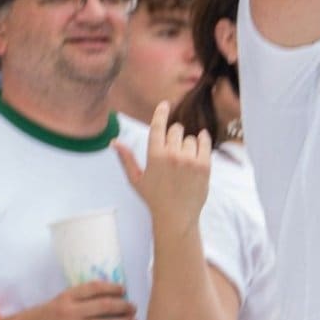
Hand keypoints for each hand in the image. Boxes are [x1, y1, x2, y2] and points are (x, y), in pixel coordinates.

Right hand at [4, 282, 137, 319]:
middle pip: (106, 306)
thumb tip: (106, 300)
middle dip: (124, 306)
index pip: (96, 288)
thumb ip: (77, 301)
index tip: (124, 290)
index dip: (114, 288)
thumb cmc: (37, 319)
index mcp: (66, 297)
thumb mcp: (56, 302)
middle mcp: (70, 312)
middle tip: (133, 308)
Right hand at [114, 102, 212, 230]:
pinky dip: (202, 140)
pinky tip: (199, 142)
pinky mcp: (204, 165)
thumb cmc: (154, 198)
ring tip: (183, 162)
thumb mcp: (136, 179)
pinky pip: (205, 142)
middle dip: (174, 136)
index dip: (160, 113)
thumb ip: (126, 158)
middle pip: (176, 130)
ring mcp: (190, 160)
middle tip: (172, 152)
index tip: (164, 104)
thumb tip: (114, 142)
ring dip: (187, 145)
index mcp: (154, 156)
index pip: (158, 127)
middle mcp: (172, 155)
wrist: (176, 216)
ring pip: (191, 138)